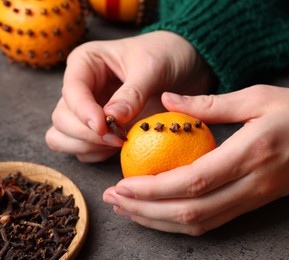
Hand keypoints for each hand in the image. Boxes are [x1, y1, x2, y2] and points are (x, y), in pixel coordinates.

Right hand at [45, 31, 213, 161]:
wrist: (182, 65)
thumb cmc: (164, 57)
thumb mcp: (151, 69)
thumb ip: (132, 94)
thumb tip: (112, 119)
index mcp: (86, 63)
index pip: (71, 91)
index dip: (83, 112)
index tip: (104, 126)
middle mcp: (81, 88)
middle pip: (62, 118)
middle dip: (86, 133)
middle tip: (118, 138)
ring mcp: (87, 110)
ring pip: (63, 137)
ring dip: (87, 146)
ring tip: (118, 143)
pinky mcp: (98, 129)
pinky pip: (83, 149)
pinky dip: (96, 154)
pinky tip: (119, 148)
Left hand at [103, 85, 288, 234]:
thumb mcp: (255, 96)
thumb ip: (209, 104)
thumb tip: (167, 102)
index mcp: (251, 153)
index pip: (193, 181)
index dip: (153, 188)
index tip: (123, 184)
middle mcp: (252, 184)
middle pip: (191, 211)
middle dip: (147, 210)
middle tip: (115, 199)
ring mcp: (255, 199)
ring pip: (200, 223)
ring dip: (160, 220)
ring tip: (129, 208)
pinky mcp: (255, 203)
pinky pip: (214, 221)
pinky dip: (181, 221)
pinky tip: (160, 213)